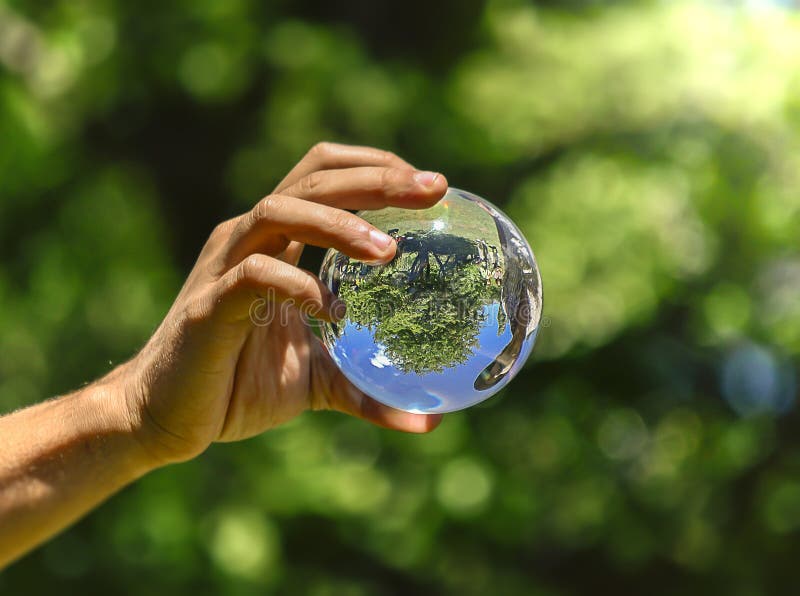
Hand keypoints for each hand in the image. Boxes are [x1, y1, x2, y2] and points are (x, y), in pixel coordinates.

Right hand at [119, 143, 448, 465]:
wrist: (169, 418)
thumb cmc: (240, 387)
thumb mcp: (319, 382)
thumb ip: (369, 390)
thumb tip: (431, 422)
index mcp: (277, 241)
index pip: (326, 177)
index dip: (377, 169)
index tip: (434, 187)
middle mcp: (251, 238)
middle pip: (314, 179)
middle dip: (377, 178)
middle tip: (433, 189)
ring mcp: (227, 264)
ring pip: (280, 209)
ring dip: (339, 223)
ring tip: (389, 251)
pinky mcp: (210, 303)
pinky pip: (255, 275)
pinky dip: (298, 287)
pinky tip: (334, 313)